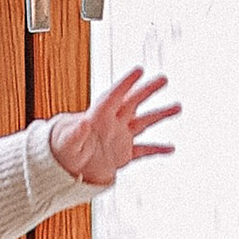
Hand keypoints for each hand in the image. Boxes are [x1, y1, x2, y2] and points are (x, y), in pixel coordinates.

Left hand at [48, 65, 179, 190]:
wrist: (66, 167)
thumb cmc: (61, 150)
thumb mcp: (66, 142)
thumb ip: (75, 134)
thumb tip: (80, 124)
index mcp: (97, 117)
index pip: (113, 96)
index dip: (125, 83)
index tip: (138, 70)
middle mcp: (112, 123)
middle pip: (132, 102)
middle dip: (147, 90)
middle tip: (163, 78)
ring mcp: (120, 137)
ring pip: (143, 122)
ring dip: (159, 114)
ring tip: (177, 107)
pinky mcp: (123, 153)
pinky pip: (143, 150)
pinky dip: (157, 149)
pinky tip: (170, 148)